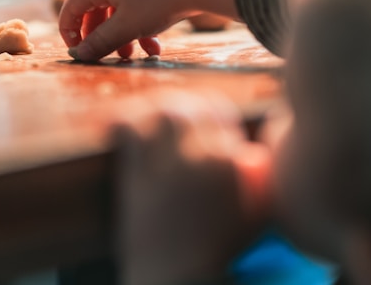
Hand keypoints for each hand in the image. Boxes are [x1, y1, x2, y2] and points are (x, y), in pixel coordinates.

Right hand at [59, 0, 193, 60]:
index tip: (77, 50)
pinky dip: (140, 25)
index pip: (73, 4)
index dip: (69, 29)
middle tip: (105, 56)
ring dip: (122, 35)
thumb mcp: (127, 27)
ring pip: (119, 9)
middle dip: (101, 36)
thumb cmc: (160, 1)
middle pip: (96, 8)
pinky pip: (137, 4)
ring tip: (132, 55)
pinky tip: (154, 45)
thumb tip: (79, 54)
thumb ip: (100, 42)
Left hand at [108, 88, 271, 284]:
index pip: (218, 110)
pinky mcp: (139, 178)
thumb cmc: (217, 249)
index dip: (205, 105)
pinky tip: (111, 124)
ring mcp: (169, 167)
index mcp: (230, 163)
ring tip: (142, 110)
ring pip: (161, 114)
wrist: (179, 277)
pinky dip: (120, 121)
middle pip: (188, 107)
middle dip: (178, 103)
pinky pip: (130, 134)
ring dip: (151, 107)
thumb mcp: (254, 215)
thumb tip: (250, 151)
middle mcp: (201, 158)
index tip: (195, 110)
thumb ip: (258, 179)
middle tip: (166, 108)